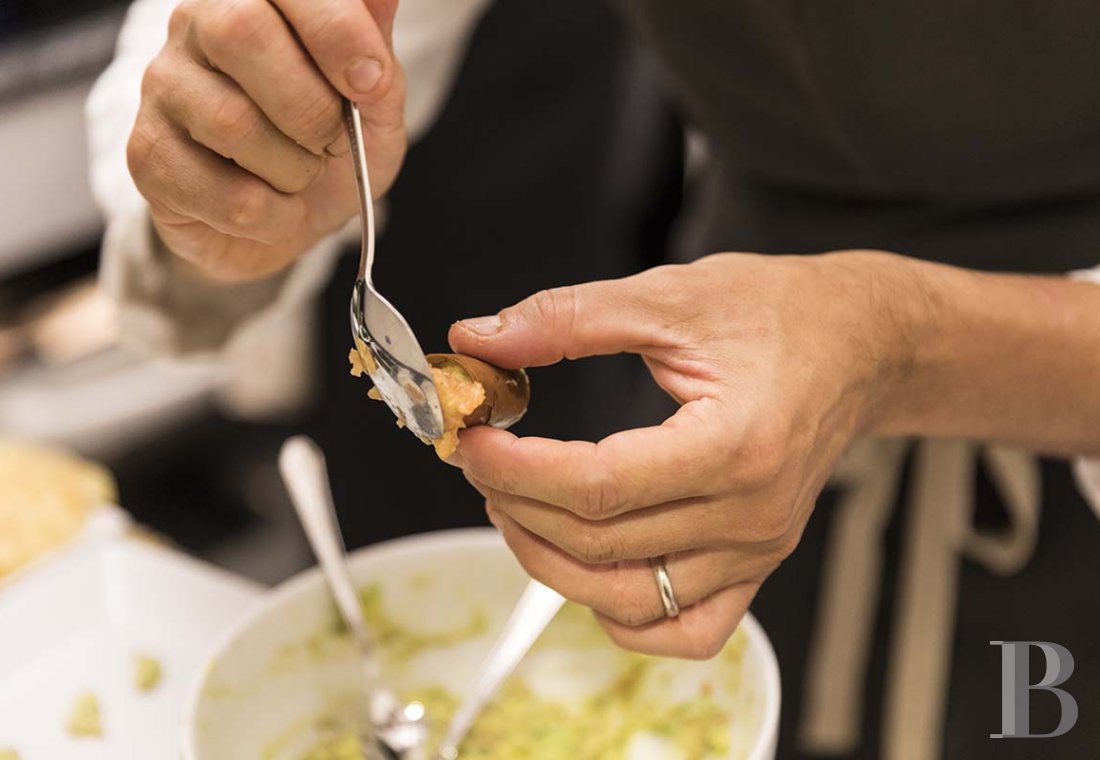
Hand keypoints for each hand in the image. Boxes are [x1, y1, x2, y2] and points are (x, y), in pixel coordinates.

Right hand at [128, 0, 405, 281]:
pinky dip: (273, 216)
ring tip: (301, 176)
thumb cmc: (328, 145)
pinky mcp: (149, 156)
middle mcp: (194, 26)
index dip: (337, 30)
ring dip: (295, 168)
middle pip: (240, 33)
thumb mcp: (375, 98)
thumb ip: (375, 45)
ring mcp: (162, 88)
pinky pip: (227, 194)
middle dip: (313, 104)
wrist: (288, 221)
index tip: (372, 81)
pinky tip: (272, 209)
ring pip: (232, 121)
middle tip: (334, 140)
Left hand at [446, 251, 914, 657]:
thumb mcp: (668, 297)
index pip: (597, 487)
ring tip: (513, 508)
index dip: (516, 471)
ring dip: (553, 566)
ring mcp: (756, 549)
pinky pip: (686, 630)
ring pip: (631, 600)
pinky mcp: (756, 563)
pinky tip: (590, 570)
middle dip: (518, 506)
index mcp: (734, 445)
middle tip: (480, 461)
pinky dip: (626, 616)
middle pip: (602, 546)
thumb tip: (481, 339)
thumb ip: (569, 319)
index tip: (471, 442)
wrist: (858, 343)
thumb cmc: (778, 312)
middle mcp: (751, 514)